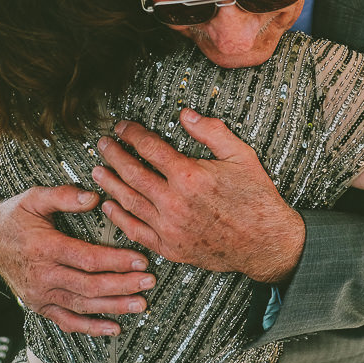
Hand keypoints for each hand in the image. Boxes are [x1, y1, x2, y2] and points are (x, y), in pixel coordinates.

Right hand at [0, 187, 154, 336]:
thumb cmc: (15, 215)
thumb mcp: (35, 197)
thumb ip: (64, 196)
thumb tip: (94, 198)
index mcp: (44, 248)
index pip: (87, 259)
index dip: (116, 261)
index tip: (141, 260)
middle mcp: (42, 275)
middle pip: (89, 286)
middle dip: (123, 285)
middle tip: (149, 282)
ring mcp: (40, 295)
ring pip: (82, 306)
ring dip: (114, 307)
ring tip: (141, 305)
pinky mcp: (39, 306)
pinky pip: (67, 322)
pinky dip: (91, 328)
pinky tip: (113, 328)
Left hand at [92, 109, 304, 283]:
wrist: (267, 243)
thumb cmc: (256, 198)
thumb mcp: (241, 156)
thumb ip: (211, 131)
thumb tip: (186, 114)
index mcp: (189, 176)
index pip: (150, 148)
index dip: (132, 134)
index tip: (122, 127)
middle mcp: (174, 202)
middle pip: (132, 173)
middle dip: (114, 155)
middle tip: (102, 144)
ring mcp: (169, 228)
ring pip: (129, 202)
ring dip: (110, 184)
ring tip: (97, 170)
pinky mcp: (170, 248)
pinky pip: (136, 232)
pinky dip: (119, 219)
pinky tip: (109, 206)